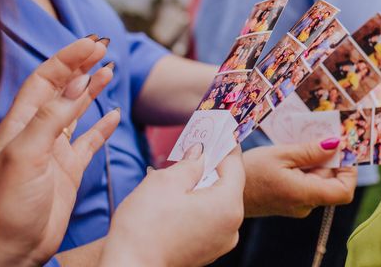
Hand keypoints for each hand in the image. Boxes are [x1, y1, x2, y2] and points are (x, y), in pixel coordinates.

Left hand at [0, 37, 119, 266]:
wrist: (13, 251)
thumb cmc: (8, 207)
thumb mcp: (26, 155)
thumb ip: (52, 118)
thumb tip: (77, 86)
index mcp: (22, 123)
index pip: (46, 79)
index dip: (68, 58)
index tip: (92, 43)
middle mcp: (38, 132)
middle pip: (62, 88)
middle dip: (81, 65)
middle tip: (103, 47)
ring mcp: (55, 150)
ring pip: (77, 110)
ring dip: (92, 89)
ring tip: (109, 71)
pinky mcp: (70, 169)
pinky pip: (89, 140)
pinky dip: (102, 126)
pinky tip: (113, 116)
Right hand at [100, 146, 244, 266]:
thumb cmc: (145, 226)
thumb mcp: (166, 182)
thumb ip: (190, 162)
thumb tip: (200, 152)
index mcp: (228, 206)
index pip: (235, 165)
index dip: (225, 145)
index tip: (219, 130)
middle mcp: (232, 226)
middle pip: (227, 184)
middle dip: (210, 165)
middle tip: (195, 147)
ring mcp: (221, 242)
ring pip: (217, 201)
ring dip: (201, 185)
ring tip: (179, 172)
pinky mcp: (207, 251)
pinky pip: (209, 218)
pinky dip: (198, 204)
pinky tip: (176, 197)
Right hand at [243, 139, 356, 217]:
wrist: (224, 190)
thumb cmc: (249, 172)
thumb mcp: (280, 154)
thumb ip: (311, 151)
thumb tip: (337, 144)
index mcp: (304, 195)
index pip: (344, 191)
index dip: (349, 170)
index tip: (341, 148)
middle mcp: (305, 205)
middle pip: (332, 182)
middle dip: (329, 158)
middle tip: (318, 135)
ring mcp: (298, 205)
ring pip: (319, 181)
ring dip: (316, 161)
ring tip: (299, 143)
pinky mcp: (291, 201)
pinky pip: (307, 183)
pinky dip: (305, 167)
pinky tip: (292, 155)